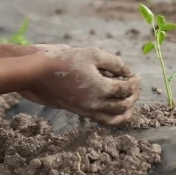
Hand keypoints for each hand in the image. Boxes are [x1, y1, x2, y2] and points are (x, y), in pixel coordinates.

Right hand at [25, 47, 139, 125]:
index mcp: (101, 88)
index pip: (125, 89)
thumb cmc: (66, 60)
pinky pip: (102, 119)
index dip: (134, 82)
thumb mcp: (93, 54)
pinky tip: (115, 105)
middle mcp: (95, 104)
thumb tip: (128, 72)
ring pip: (114, 119)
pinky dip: (113, 116)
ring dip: (126, 111)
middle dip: (133, 96)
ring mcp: (87, 110)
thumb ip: (114, 63)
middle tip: (135, 86)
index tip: (136, 75)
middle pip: (123, 106)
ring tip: (130, 100)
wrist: (40, 74)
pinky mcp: (81, 112)